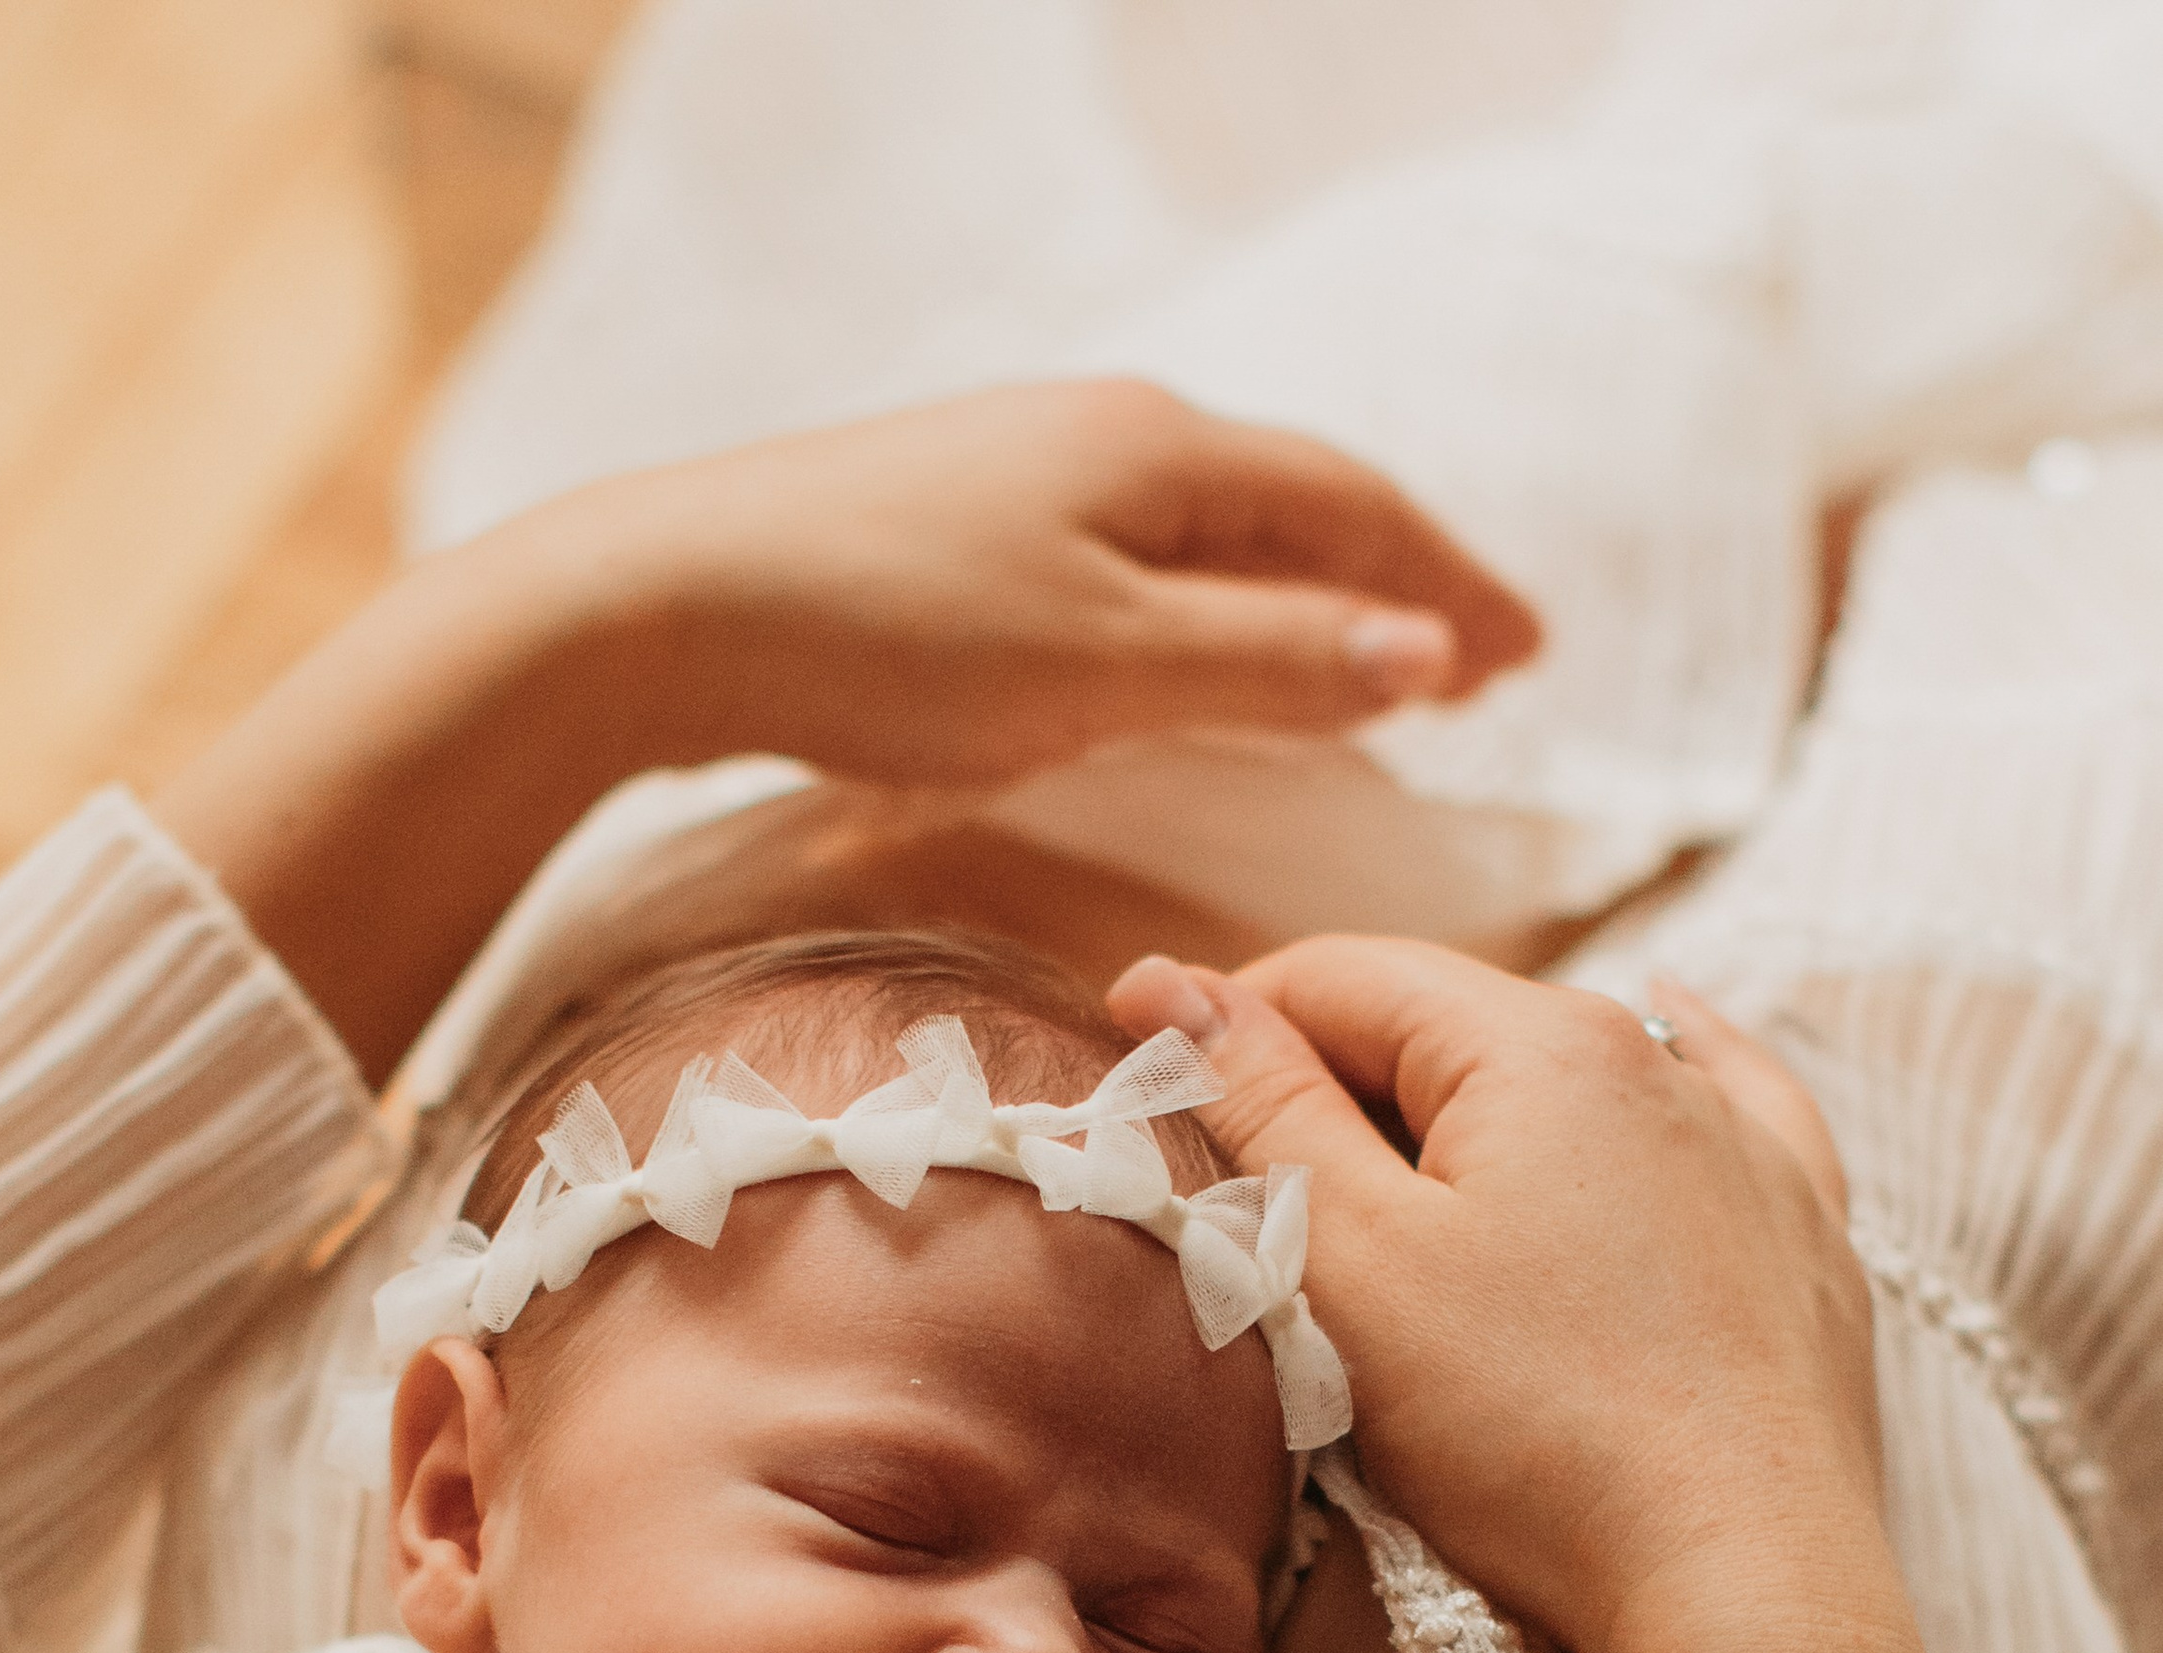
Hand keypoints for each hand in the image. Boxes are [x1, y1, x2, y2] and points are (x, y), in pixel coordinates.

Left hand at [164, 388, 1537, 1079]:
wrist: (665, 609)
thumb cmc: (888, 637)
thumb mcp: (1107, 663)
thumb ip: (1268, 663)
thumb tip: (1423, 655)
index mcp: (1160, 452)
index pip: (1353, 510)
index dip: (1450, 589)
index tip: (1530, 660)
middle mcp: (1101, 437)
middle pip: (1289, 510)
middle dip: (1393, 588)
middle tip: (1480, 670)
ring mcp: (1022, 478)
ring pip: (1207, 536)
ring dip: (1302, 602)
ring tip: (1362, 672)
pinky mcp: (952, 535)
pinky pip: (1131, 565)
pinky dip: (1207, 615)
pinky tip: (1191, 662)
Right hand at [1107, 947, 1874, 1652]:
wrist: (1741, 1585)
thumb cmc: (1533, 1439)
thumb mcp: (1356, 1268)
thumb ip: (1262, 1113)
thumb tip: (1170, 988)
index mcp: (1536, 1044)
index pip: (1339, 980)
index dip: (1226, 1025)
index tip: (1155, 1089)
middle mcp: (1657, 1061)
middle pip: (1450, 1028)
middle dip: (1341, 1082)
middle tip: (1256, 1185)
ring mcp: (1744, 1146)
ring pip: (1570, 1078)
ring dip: (1470, 1108)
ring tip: (1398, 1169)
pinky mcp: (1799, 1233)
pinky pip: (1726, 1110)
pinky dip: (1673, 1072)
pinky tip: (1678, 1023)